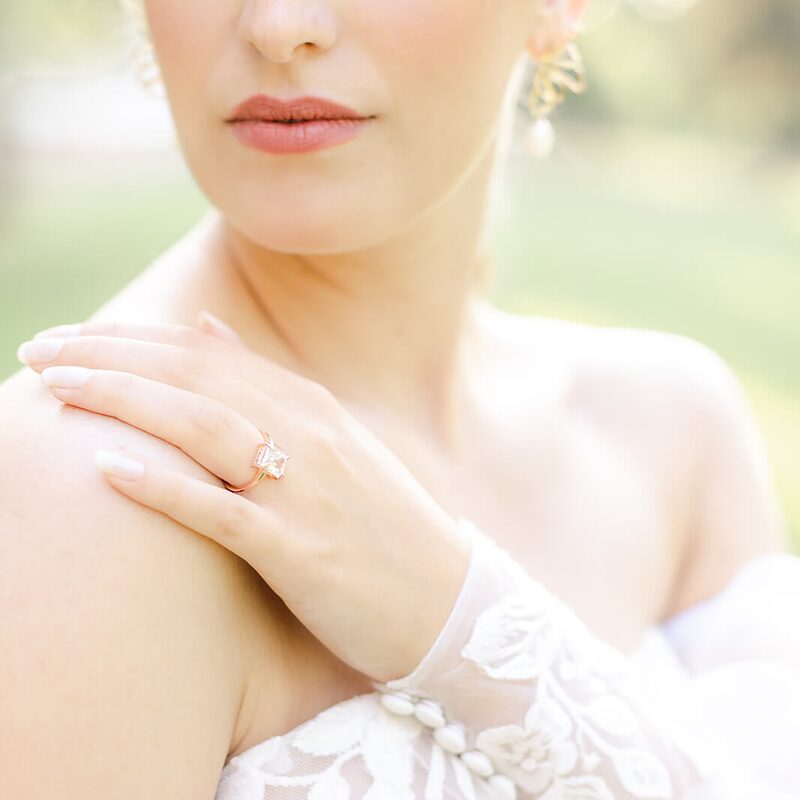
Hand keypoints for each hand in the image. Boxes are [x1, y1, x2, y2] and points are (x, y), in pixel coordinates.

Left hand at [17, 314, 472, 682]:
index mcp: (311, 406)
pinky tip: (107, 469)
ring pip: (201, 427)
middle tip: (38, 350)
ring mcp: (305, 491)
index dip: (131, 339)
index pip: (206, 354)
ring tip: (54, 387)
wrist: (448, 600)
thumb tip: (205, 330)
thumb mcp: (334, 441)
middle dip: (109, 357)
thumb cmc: (382, 524)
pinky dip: (163, 486)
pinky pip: (221, 511)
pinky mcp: (300, 552)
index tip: (70, 337)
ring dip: (123, 400)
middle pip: (194, 378)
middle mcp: (307, 435)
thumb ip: (266, 386)